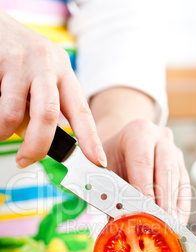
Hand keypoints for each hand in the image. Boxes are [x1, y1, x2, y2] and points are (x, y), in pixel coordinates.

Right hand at [0, 10, 105, 167]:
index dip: (91, 139)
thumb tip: (41, 142)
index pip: (82, 110)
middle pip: (48, 115)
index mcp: (63, 71)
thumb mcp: (40, 78)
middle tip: (26, 160)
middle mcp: (47, 63)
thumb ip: (43, 107)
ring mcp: (21, 61)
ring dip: (4, 131)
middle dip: (37, 145)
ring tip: (1, 132)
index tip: (98, 161)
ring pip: (14, 113)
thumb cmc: (18, 58)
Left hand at [103, 119, 190, 223]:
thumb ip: (109, 192)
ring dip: (173, 208)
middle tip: (161, 225)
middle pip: (166, 171)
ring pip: (178, 181)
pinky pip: (184, 189)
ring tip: (169, 229)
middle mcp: (161, 139)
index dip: (145, 189)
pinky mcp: (182, 166)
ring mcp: (175, 152)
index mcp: (138, 133)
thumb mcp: (104, 169)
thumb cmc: (110, 159)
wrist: (123, 146)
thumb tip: (118, 221)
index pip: (143, 162)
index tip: (145, 212)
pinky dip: (180, 208)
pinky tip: (176, 225)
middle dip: (163, 201)